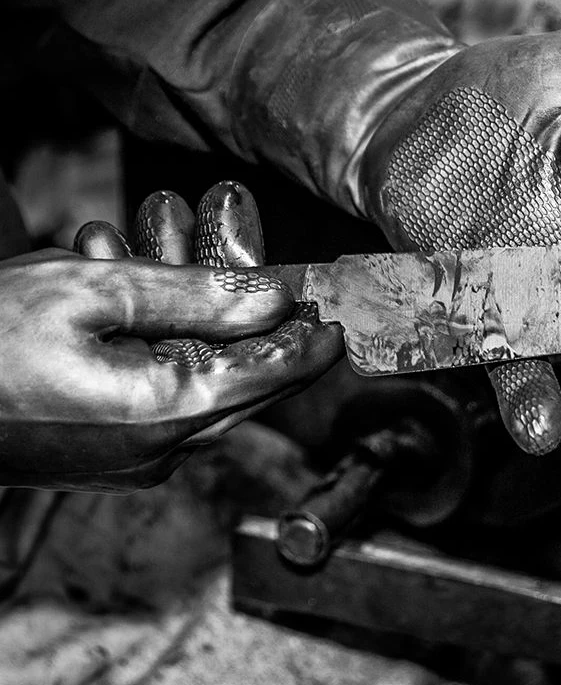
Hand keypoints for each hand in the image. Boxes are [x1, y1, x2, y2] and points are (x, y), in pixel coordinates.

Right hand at [0, 182, 341, 491]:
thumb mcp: (94, 294)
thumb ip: (198, 298)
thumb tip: (274, 300)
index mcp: (165, 415)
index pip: (272, 378)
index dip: (311, 343)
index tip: (341, 315)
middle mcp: (158, 449)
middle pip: (240, 374)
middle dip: (248, 309)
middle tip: (257, 254)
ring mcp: (132, 456)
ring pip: (197, 371)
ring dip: (189, 306)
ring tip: (159, 228)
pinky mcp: (109, 448)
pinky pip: (159, 385)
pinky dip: (156, 333)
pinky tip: (122, 276)